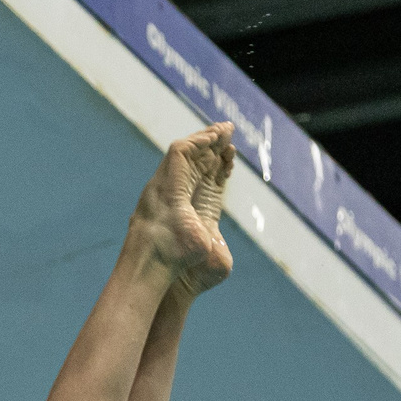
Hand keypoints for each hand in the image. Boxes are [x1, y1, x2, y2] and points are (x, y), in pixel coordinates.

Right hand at [136, 125, 234, 296]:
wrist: (170, 269)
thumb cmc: (191, 273)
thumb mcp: (216, 260)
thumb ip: (221, 250)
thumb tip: (217, 244)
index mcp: (199, 212)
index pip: (210, 182)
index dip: (221, 167)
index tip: (232, 156)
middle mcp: (185, 198)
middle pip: (202, 165)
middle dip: (215, 147)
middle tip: (229, 130)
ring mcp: (174, 188)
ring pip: (192, 155)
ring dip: (208, 139)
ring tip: (223, 128)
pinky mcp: (168, 179)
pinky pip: (182, 152)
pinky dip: (196, 142)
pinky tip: (211, 136)